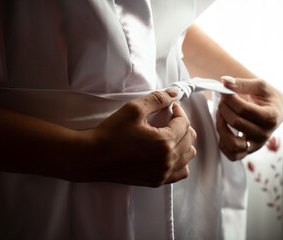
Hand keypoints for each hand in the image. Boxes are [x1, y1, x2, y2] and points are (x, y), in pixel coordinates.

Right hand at [75, 89, 196, 186]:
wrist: (93, 157)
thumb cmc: (111, 133)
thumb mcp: (134, 109)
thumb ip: (157, 99)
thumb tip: (175, 93)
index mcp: (164, 141)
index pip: (185, 123)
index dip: (179, 111)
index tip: (170, 107)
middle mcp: (167, 160)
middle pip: (189, 138)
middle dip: (182, 125)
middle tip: (169, 119)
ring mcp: (163, 173)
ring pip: (188, 155)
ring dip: (183, 142)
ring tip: (170, 135)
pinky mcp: (156, 181)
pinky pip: (181, 172)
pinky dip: (180, 161)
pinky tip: (169, 153)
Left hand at [216, 78, 282, 159]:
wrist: (273, 110)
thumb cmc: (267, 97)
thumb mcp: (260, 86)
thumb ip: (242, 83)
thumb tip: (225, 81)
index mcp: (271, 116)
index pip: (244, 109)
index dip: (230, 99)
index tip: (225, 91)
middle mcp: (265, 134)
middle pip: (236, 123)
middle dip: (224, 108)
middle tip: (222, 100)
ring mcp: (256, 145)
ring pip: (233, 144)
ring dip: (221, 127)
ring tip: (220, 115)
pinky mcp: (247, 152)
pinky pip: (232, 155)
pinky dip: (223, 143)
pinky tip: (224, 128)